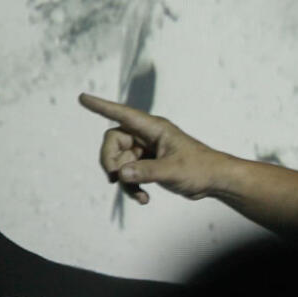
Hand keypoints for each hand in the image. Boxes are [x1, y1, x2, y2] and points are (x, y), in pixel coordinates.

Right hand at [79, 93, 226, 203]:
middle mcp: (147, 136)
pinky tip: (144, 199)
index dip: (102, 106)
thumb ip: (146, 171)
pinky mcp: (148, 164)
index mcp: (154, 128)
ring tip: (140, 196)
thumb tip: (122, 174)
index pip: (123, 114)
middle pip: (113, 143)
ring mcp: (147, 150)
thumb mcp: (173, 170)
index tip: (82, 98)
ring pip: (120, 162)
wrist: (215, 181)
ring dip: (125, 181)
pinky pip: (129, 173)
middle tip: (117, 179)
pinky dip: (132, 186)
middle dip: (112, 163)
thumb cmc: (200, 168)